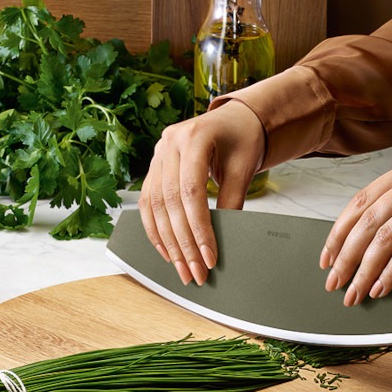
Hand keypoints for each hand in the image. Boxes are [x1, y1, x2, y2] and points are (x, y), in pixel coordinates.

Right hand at [138, 100, 265, 285]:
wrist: (235, 120)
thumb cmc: (243, 139)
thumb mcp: (243, 168)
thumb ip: (231, 201)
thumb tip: (222, 240)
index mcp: (194, 137)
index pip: (191, 191)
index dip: (198, 228)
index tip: (209, 256)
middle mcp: (169, 143)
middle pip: (170, 202)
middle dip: (183, 242)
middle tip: (195, 271)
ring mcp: (158, 154)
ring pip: (155, 205)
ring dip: (168, 242)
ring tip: (181, 267)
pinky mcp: (155, 167)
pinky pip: (148, 202)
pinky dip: (155, 229)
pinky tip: (166, 250)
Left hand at [319, 150, 391, 304]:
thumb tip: (365, 237)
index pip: (362, 199)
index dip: (338, 230)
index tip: (326, 255)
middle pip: (367, 220)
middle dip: (345, 255)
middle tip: (333, 281)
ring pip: (384, 237)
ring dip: (363, 270)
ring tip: (353, 292)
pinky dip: (391, 272)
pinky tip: (380, 288)